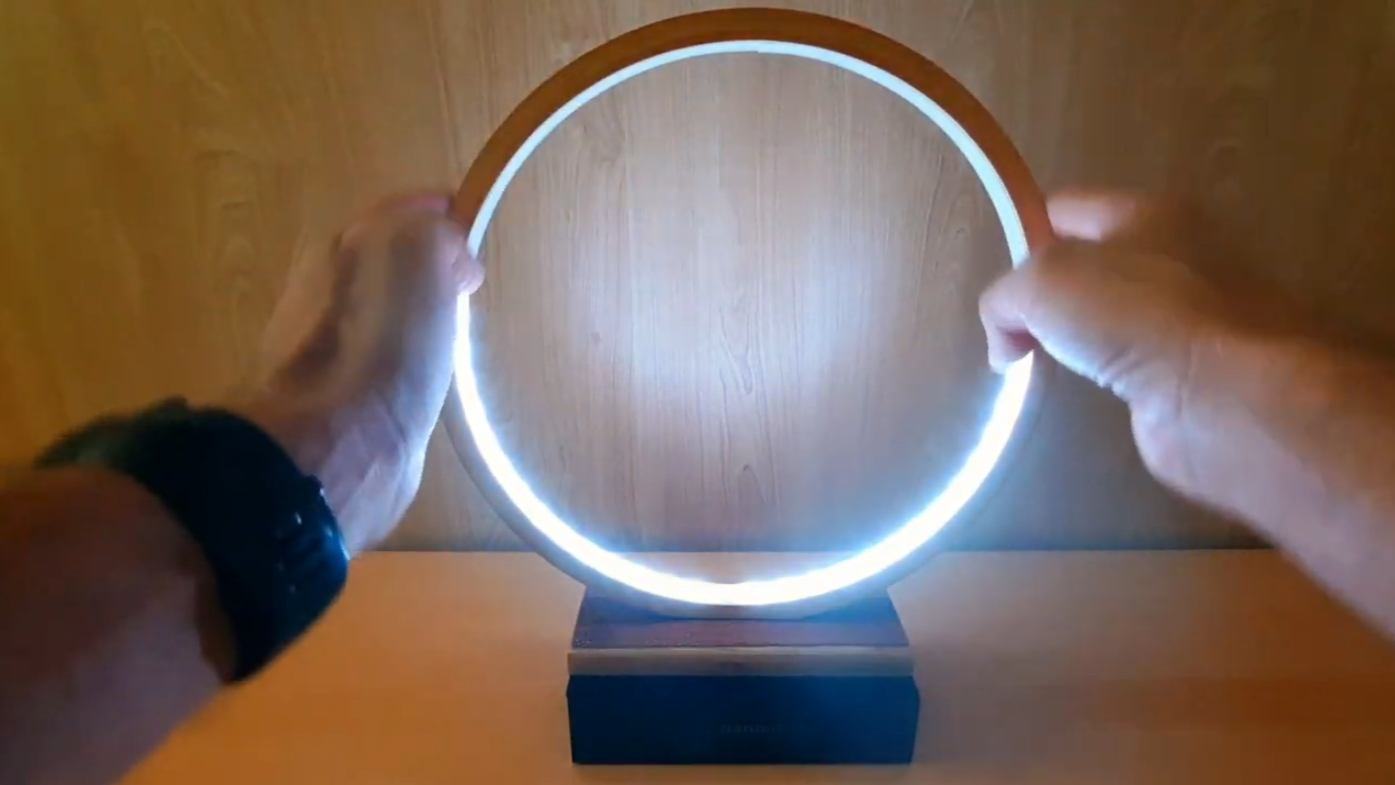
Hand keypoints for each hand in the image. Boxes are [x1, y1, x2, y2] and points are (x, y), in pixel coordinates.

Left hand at [236, 193, 484, 552]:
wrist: (335, 449)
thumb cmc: (381, 348)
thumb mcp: (416, 257)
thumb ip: (436, 234)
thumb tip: (451, 257)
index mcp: (336, 246)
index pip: (400, 212)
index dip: (443, 218)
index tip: (477, 239)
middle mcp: (319, 288)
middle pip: (386, 261)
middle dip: (428, 268)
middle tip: (466, 288)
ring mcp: (320, 346)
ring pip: (383, 311)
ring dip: (417, 317)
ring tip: (453, 336)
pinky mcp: (333, 400)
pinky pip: (381, 359)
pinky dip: (406, 361)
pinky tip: (426, 381)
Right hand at [979, 189, 1304, 501]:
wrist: (1230, 395)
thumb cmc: (1138, 316)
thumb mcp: (1043, 284)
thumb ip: (1005, 299)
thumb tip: (1004, 344)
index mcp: (1148, 211)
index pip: (1064, 207)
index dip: (1023, 236)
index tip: (1000, 287)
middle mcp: (1178, 253)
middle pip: (1088, 263)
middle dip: (1047, 297)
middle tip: (1017, 334)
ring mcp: (1192, 315)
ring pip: (1110, 318)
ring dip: (1077, 341)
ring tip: (1045, 368)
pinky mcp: (1196, 371)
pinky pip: (1132, 364)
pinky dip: (1106, 378)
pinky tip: (1089, 395)